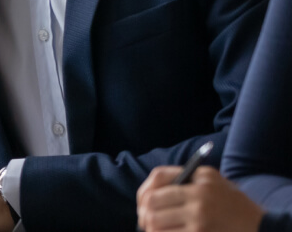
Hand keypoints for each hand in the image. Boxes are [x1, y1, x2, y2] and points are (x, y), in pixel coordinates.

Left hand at [137, 166, 262, 231]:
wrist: (259, 226)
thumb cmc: (232, 204)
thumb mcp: (213, 181)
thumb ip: (185, 180)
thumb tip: (150, 192)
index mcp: (201, 179)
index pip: (158, 177)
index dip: (145, 190)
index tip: (144, 202)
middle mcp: (199, 197)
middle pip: (151, 203)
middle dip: (144, 213)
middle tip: (145, 220)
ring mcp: (199, 218)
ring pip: (154, 223)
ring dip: (150, 227)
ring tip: (155, 229)